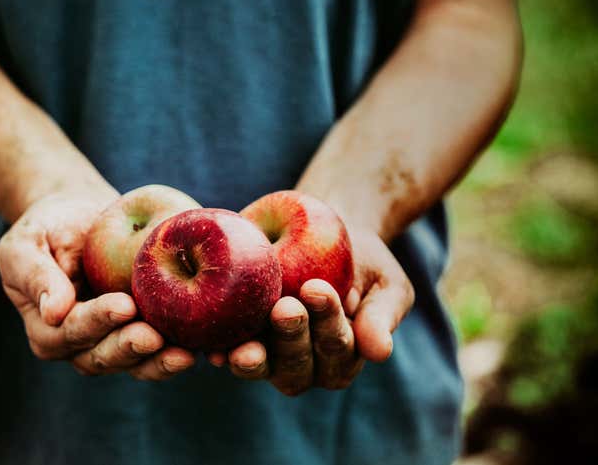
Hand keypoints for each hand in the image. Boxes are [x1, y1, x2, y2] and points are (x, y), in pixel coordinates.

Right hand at [0, 191, 194, 379]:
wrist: (79, 215)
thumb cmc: (47, 227)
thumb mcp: (25, 244)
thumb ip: (36, 276)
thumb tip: (53, 312)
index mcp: (47, 329)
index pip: (71, 331)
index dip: (96, 321)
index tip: (123, 305)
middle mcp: (79, 345)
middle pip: (103, 356)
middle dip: (129, 349)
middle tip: (154, 336)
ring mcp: (112, 341)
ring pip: (135, 362)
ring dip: (158, 361)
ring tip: (185, 353)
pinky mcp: (141, 331)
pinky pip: (160, 348)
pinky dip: (178, 348)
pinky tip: (202, 344)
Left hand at [211, 227, 413, 395]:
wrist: (322, 230)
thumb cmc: (361, 261)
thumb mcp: (384, 281)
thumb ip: (382, 315)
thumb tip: (380, 352)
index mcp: (343, 356)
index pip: (338, 348)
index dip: (329, 322)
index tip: (317, 289)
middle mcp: (305, 364)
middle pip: (299, 365)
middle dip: (292, 338)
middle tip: (286, 307)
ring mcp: (270, 356)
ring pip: (264, 367)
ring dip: (255, 358)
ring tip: (247, 346)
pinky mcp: (238, 341)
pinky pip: (228, 353)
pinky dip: (220, 351)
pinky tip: (214, 348)